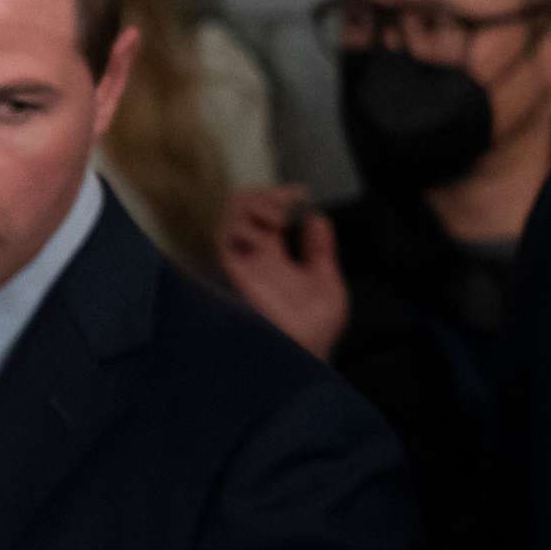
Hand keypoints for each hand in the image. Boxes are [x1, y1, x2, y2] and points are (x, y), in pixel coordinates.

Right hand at [219, 187, 347, 361]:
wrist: (309, 355)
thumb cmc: (315, 328)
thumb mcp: (326, 281)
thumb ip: (320, 250)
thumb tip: (317, 218)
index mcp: (274, 257)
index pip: (266, 215)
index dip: (279, 197)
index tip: (300, 193)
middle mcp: (254, 258)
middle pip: (240, 210)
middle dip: (262, 196)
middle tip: (285, 202)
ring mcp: (243, 265)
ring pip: (228, 218)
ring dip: (251, 206)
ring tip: (278, 215)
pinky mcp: (235, 276)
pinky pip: (224, 242)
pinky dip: (242, 228)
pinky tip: (265, 234)